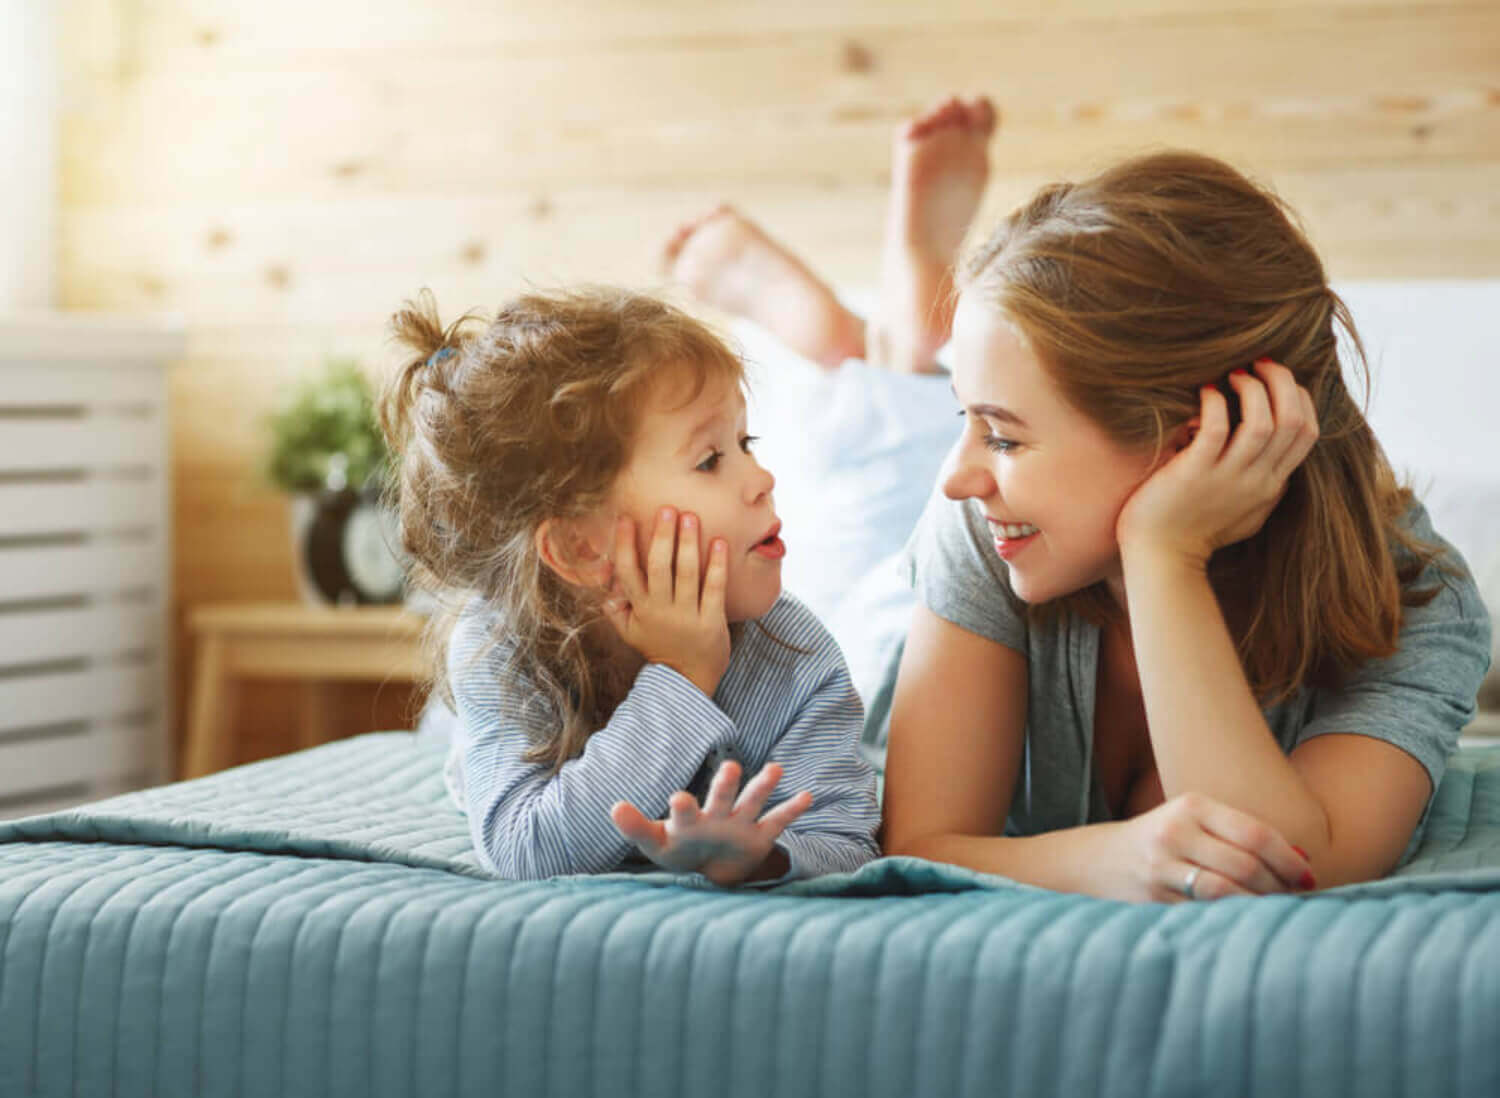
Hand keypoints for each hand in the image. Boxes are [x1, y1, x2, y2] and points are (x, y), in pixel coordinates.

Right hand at [602, 507, 731, 696]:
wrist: (688, 680)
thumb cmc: (660, 650)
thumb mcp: (631, 633)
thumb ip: (616, 610)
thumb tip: (605, 586)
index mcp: (640, 609)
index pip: (627, 572)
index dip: (625, 545)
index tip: (626, 519)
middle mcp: (661, 610)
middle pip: (658, 567)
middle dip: (661, 536)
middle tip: (666, 510)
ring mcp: (687, 615)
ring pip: (686, 574)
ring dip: (688, 543)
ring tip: (690, 517)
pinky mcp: (711, 621)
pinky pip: (714, 588)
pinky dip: (717, 565)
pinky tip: (719, 543)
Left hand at [610, 760, 813, 885]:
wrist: (711, 863)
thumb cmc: (680, 849)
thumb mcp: (656, 842)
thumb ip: (636, 827)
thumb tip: (612, 807)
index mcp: (690, 820)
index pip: (685, 812)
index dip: (682, 807)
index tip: (678, 798)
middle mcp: (717, 816)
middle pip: (722, 798)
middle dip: (725, 786)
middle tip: (731, 767)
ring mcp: (740, 824)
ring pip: (753, 802)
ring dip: (764, 786)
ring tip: (776, 768)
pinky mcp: (760, 836)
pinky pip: (778, 822)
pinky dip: (792, 810)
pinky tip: (807, 796)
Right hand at [1102, 791, 1316, 901]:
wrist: (1100, 860)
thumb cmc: (1165, 841)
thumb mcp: (1196, 822)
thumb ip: (1241, 836)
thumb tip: (1303, 861)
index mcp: (1192, 806)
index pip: (1255, 834)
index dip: (1289, 860)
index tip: (1309, 877)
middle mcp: (1175, 832)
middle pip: (1245, 866)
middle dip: (1278, 887)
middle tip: (1294, 899)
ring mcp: (1161, 866)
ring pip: (1226, 893)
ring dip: (1258, 906)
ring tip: (1272, 911)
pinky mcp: (1153, 897)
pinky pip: (1204, 912)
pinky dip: (1232, 919)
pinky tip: (1244, 921)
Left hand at [1115, 359, 1318, 568]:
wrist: (1161, 558)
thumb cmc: (1195, 532)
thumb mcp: (1245, 512)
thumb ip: (1262, 487)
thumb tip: (1271, 463)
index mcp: (1271, 485)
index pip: (1307, 433)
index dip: (1300, 398)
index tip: (1278, 381)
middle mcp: (1257, 480)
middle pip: (1294, 421)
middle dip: (1282, 382)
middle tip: (1260, 363)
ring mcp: (1227, 477)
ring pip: (1264, 422)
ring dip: (1253, 389)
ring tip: (1233, 374)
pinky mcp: (1194, 473)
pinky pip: (1217, 428)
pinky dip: (1216, 403)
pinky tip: (1204, 393)